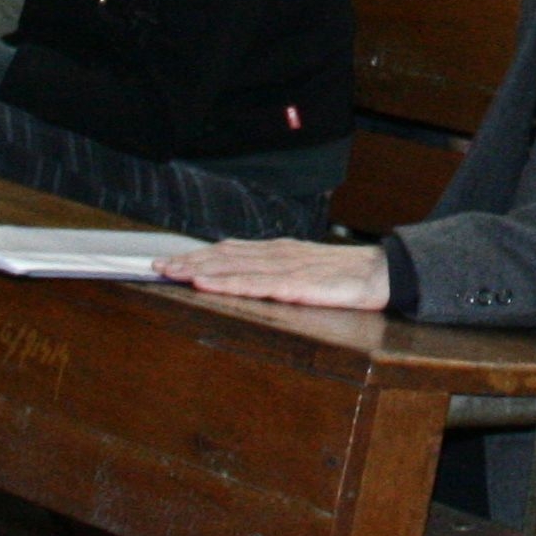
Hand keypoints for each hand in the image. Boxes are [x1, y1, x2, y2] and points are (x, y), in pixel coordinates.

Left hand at [152, 238, 391, 308]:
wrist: (380, 273)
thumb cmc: (344, 274)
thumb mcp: (304, 269)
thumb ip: (275, 271)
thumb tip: (246, 274)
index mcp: (277, 251)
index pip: (228, 250)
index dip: (196, 254)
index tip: (169, 259)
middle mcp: (275, 254)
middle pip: (223, 256)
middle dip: (187, 260)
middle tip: (155, 266)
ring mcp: (284, 268)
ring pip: (231, 267)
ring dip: (197, 269)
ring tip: (170, 272)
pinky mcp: (294, 285)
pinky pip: (252, 285)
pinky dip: (225, 283)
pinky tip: (206, 283)